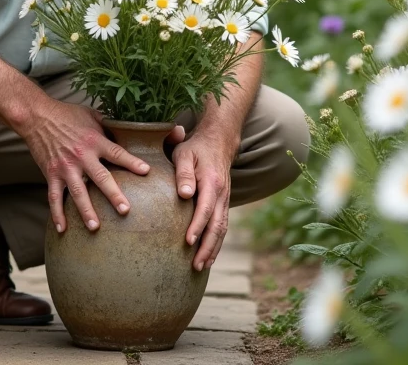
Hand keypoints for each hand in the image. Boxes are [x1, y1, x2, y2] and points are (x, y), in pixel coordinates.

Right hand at [20, 100, 150, 233]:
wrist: (37, 116)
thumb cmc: (66, 114)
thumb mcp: (91, 115)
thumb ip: (108, 125)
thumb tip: (127, 130)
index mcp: (94, 140)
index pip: (117, 153)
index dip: (132, 162)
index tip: (146, 172)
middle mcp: (81, 155)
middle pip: (101, 178)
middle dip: (114, 195)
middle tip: (125, 210)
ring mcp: (65, 167)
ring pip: (78, 192)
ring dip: (86, 211)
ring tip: (95, 227)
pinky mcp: (51, 174)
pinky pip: (54, 197)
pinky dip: (57, 214)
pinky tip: (62, 229)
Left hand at [168, 125, 235, 271]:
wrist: (218, 142)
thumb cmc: (195, 149)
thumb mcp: (184, 154)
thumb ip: (183, 173)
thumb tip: (184, 194)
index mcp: (212, 182)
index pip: (205, 209)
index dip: (197, 226)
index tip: (188, 241)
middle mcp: (222, 194)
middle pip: (217, 225)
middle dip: (207, 247)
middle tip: (196, 265)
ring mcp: (225, 200)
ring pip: (222, 229)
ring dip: (213, 249)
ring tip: (201, 266)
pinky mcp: (223, 204)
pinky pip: (222, 226)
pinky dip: (217, 242)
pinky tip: (209, 256)